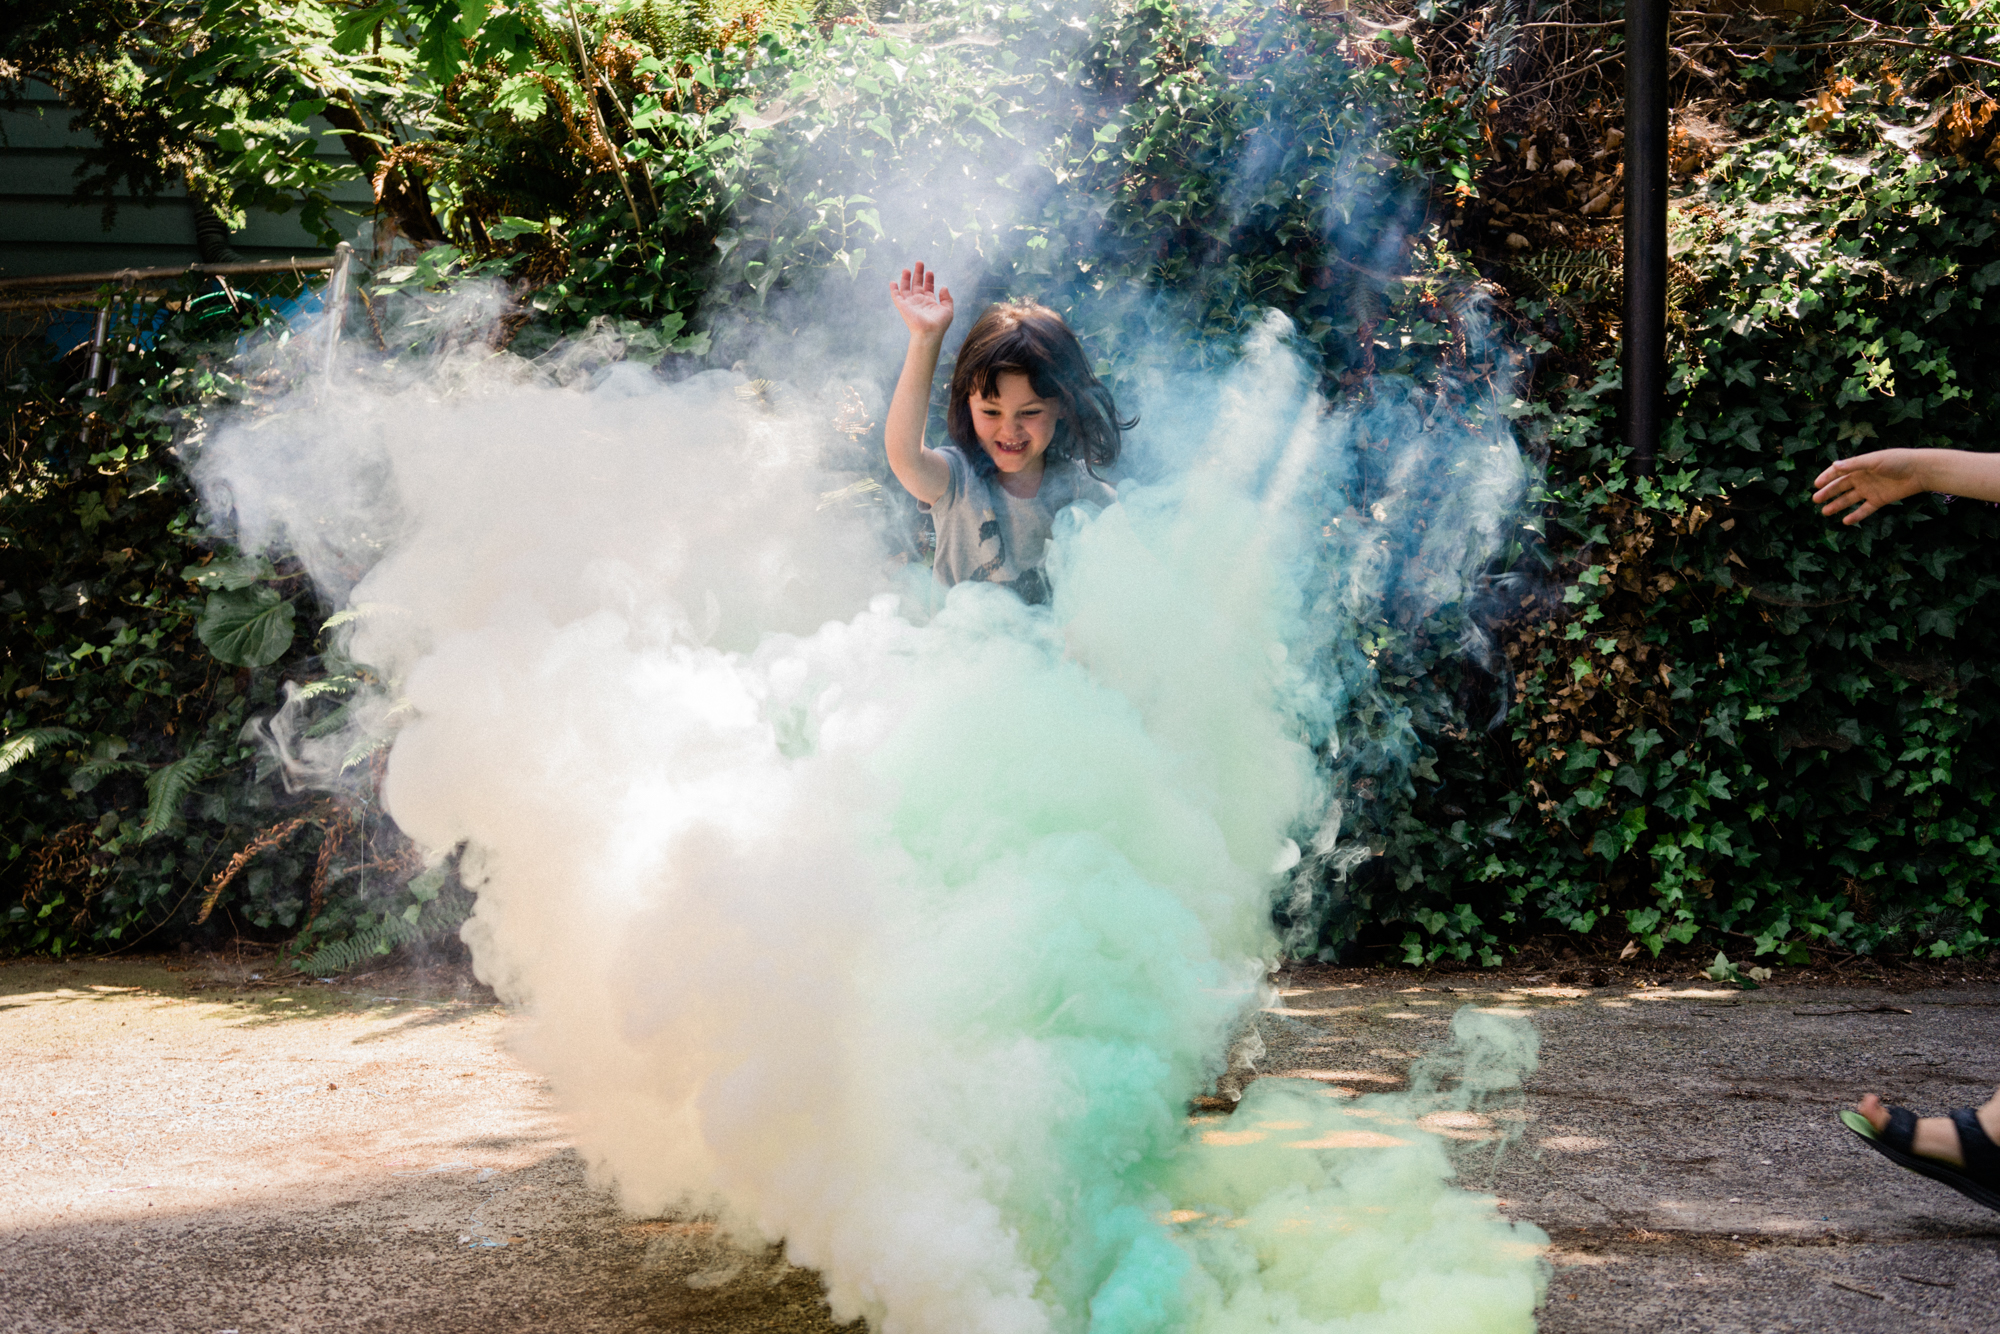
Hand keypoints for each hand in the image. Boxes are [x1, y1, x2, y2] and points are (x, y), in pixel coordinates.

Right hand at [889, 262, 952, 341]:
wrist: (929, 333)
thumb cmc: (939, 324)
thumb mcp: (948, 310)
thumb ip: (947, 298)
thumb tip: (943, 287)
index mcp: (929, 302)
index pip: (928, 287)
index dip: (929, 279)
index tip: (930, 271)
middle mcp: (919, 301)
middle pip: (917, 284)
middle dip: (918, 273)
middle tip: (919, 262)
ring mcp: (910, 304)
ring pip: (906, 288)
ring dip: (906, 278)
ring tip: (907, 269)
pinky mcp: (903, 306)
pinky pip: (896, 297)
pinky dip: (894, 290)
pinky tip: (893, 282)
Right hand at [1812, 450, 1926, 524]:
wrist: (1919, 471)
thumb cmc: (1897, 461)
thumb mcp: (1873, 461)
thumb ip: (1854, 464)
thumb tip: (1834, 466)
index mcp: (1859, 467)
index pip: (1838, 472)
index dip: (1826, 478)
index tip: (1816, 485)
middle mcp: (1862, 478)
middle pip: (1841, 487)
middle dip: (1828, 493)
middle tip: (1815, 500)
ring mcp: (1870, 490)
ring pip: (1849, 499)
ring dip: (1837, 505)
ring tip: (1825, 512)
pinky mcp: (1879, 500)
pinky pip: (1864, 510)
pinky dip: (1856, 516)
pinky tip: (1846, 521)